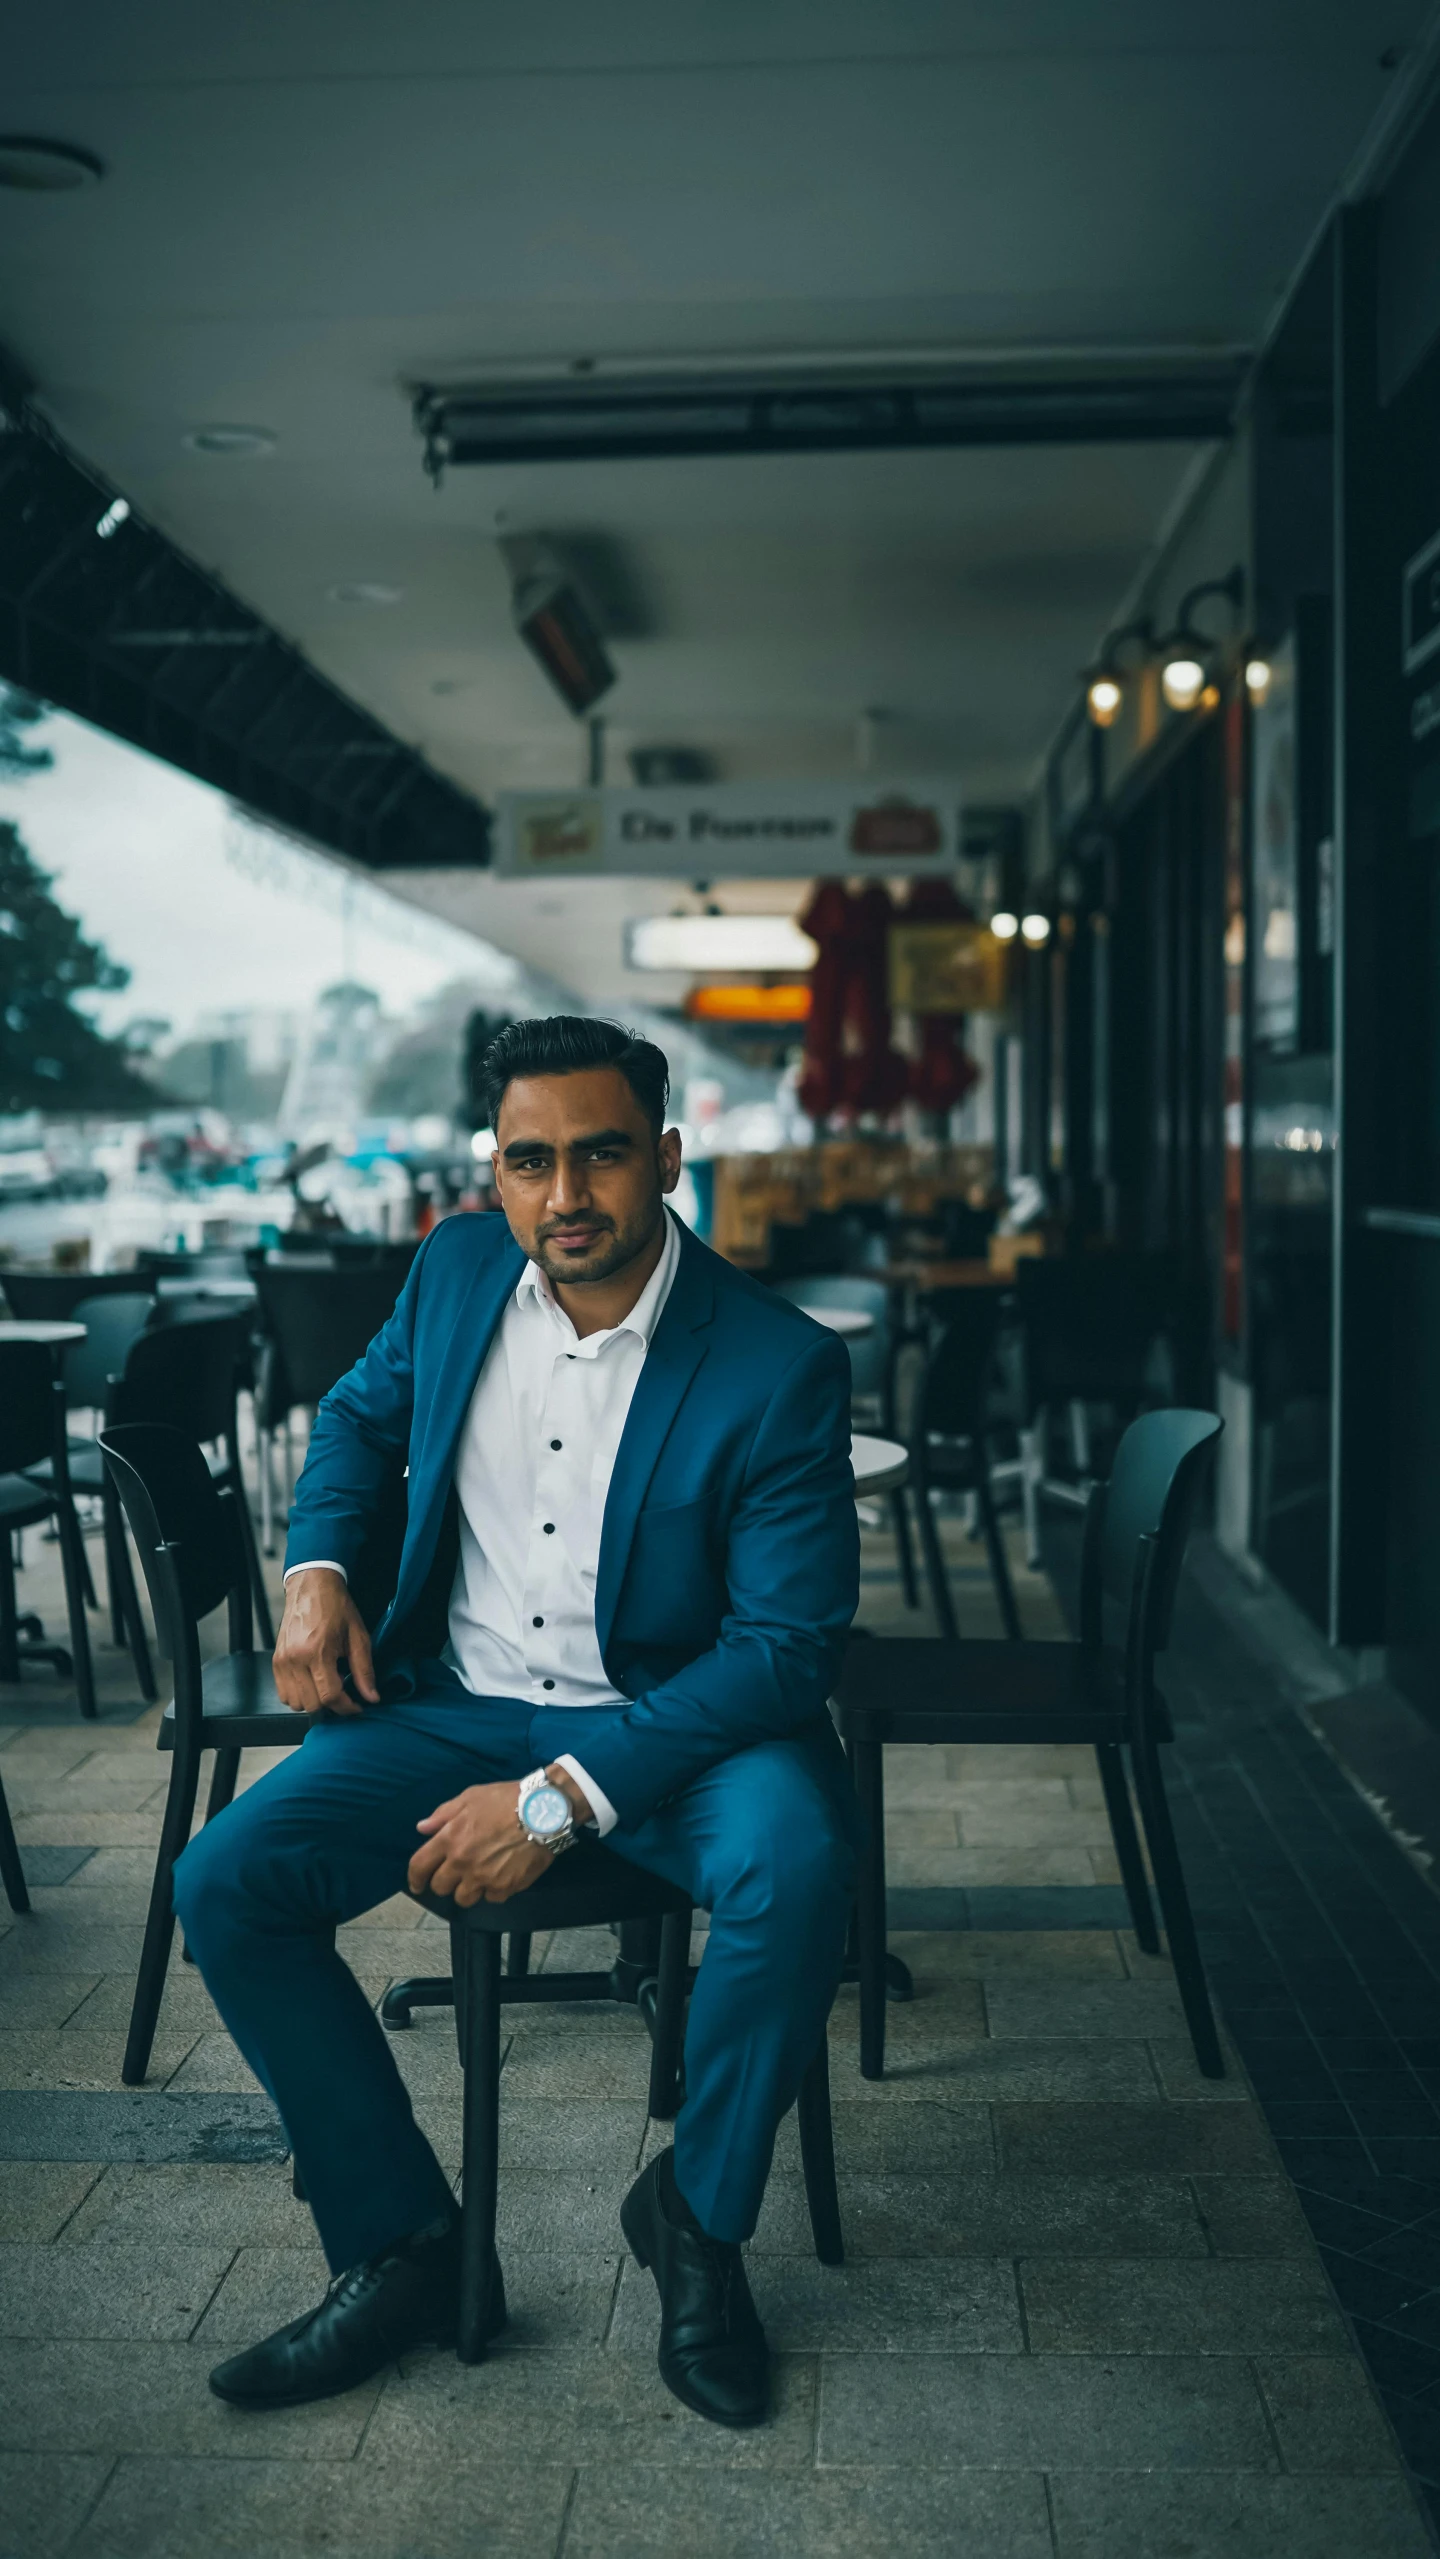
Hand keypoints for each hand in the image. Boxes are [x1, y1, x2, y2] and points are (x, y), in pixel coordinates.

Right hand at [272, 1568, 377, 1715]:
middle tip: (344, 1691)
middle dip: (332, 1704)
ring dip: (313, 1701)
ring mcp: (283, 1661)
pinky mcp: (276, 1661)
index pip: (330, 1696)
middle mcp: (296, 1659)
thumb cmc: (336, 1607)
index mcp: (317, 1651)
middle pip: (312, 1704)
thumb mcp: (359, 1636)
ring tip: (327, 1683)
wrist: (312, 1587)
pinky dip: (298, 1695)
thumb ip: (364, 1670)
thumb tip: (371, 1697)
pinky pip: (283, 1693)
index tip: (357, 1706)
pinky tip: (312, 1681)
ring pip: (295, 1703)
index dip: (347, 1707)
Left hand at [407, 1765, 593, 1908]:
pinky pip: (491, 1898)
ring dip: (467, 1890)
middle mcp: (462, 1863)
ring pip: (464, 1898)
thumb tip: (422, 1828)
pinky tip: (500, 1877)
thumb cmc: (505, 1799)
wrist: (544, 1811)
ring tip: (478, 1878)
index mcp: (450, 1839)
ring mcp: (484, 1878)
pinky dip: (493, 1890)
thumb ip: (443, 1814)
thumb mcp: (470, 1797)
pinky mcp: (505, 1887)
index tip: (417, 1885)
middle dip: (443, 1883)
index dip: (414, 1879)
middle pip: (440, 1887)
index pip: (420, 1866)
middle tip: (454, 1876)